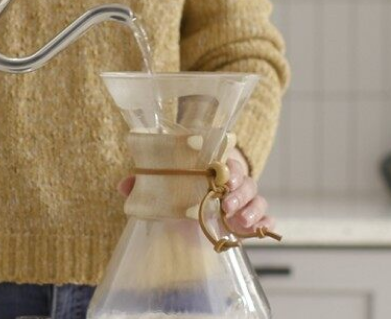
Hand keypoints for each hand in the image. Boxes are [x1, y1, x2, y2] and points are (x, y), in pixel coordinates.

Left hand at [116, 148, 275, 233]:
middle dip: (239, 192)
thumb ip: (147, 182)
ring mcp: (244, 199)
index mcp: (215, 166)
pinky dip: (266, 222)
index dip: (230, 168)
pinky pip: (266, 217)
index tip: (223, 176)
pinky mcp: (251, 217)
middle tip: (225, 204)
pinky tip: (261, 229)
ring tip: (240, 220)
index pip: (230, 161)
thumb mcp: (166, 183)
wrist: (196, 199)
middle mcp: (233, 181)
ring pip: (258, 197)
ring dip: (252, 208)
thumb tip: (123, 185)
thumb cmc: (182, 185)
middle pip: (247, 180)